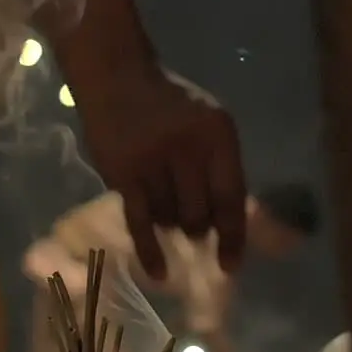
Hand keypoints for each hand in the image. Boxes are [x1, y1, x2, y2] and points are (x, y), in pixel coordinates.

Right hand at [79, 68, 246, 279]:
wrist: (117, 78)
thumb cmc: (171, 106)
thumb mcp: (209, 123)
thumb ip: (222, 166)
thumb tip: (229, 224)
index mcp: (217, 134)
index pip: (232, 196)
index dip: (233, 234)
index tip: (231, 263)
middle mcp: (187, 148)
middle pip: (200, 214)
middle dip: (198, 226)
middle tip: (192, 221)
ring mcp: (152, 162)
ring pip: (171, 219)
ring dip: (171, 222)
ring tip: (165, 202)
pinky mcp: (122, 175)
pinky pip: (141, 223)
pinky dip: (151, 250)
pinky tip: (159, 273)